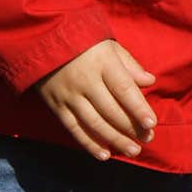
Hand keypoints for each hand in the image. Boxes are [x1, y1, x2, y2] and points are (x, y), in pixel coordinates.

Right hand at [35, 39, 156, 160]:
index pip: (123, 89)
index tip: (152, 123)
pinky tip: (104, 154)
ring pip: (94, 123)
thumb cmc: (81, 38)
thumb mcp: (107, 43)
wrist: (40, 37)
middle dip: (131, 127)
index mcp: (102, 61)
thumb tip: (149, 81)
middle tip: (148, 139)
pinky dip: (89, 143)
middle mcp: (85, 80)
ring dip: (115, 140)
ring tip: (133, 150)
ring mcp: (69, 95)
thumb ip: (129, 64)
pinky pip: (73, 128)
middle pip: (111, 110)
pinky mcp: (56, 106)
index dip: (138, 108)